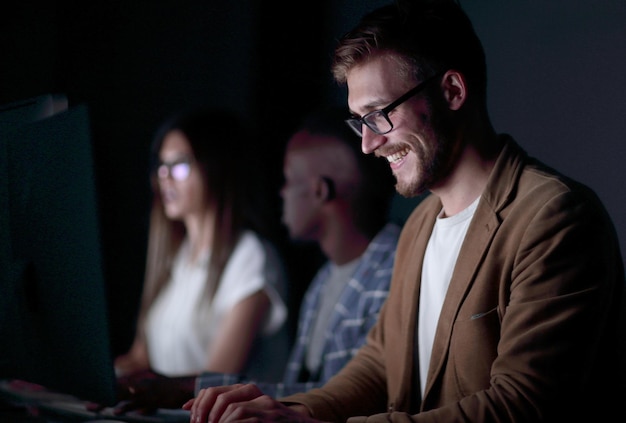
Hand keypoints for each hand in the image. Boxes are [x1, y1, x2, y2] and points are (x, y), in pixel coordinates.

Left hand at [86, 370, 193, 414]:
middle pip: (116, 389)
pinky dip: (126, 407)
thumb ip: (145, 401)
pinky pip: (136, 403)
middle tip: (87, 405)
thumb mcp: (155, 392)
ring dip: (108, 402)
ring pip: (123, 396)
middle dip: (101, 397)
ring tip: (94, 408)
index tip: (91, 397)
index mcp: (138, 379)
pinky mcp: (152, 398)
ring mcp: (145, 390)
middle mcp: (140, 382)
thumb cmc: (170, 391)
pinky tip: (116, 412)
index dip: (104, 391)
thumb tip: (139, 412)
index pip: (117, 385)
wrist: (186, 387)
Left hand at [183, 383, 321, 422]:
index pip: (217, 391)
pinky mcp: (272, 416)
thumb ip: (229, 412)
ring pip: (233, 409)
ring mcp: (266, 405)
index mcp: (249, 393)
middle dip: (205, 411)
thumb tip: (194, 411)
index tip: (187, 411)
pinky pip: (245, 417)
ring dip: (219, 422)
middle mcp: (257, 395)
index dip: (199, 401)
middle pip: (222, 397)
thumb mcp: (249, 415)